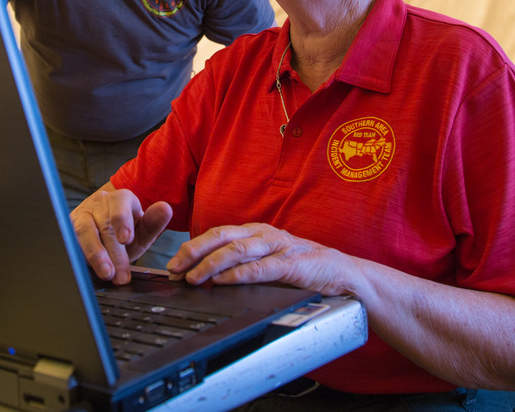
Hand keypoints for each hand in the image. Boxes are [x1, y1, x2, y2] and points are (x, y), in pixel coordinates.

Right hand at [71, 185, 172, 284]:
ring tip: (106, 274)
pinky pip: (69, 241)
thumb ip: (153, 223)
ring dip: (94, 254)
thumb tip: (165, 209)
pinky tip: (84, 270)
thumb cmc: (126, 232)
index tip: (126, 240)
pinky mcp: (66, 228)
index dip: (122, 222)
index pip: (120, 205)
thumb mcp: (142, 230)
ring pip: (83, 232)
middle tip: (121, 275)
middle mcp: (98, 203)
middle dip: (113, 252)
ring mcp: (80, 214)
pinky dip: (77, 256)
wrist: (105, 231)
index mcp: (120, 198)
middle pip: (103, 225)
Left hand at [166, 222, 352, 295]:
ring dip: (210, 264)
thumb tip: (205, 277)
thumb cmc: (301, 268)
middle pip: (220, 237)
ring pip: (236, 250)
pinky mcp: (291, 263)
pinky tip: (224, 281)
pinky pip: (260, 268)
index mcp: (254, 233)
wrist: (341, 274)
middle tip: (174, 269)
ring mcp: (277, 246)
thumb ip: (240, 265)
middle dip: (193, 252)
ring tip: (193, 277)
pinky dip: (239, 274)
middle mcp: (262, 234)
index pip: (215, 235)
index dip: (191, 248)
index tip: (173, 265)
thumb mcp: (265, 262)